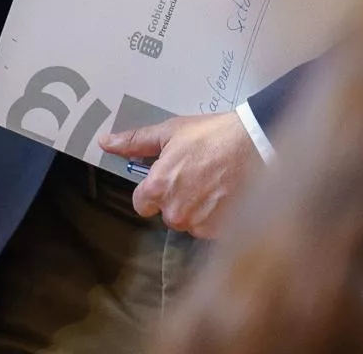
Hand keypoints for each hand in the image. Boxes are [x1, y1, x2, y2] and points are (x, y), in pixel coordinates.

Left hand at [98, 111, 260, 237]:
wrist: (257, 144)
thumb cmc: (213, 135)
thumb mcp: (172, 131)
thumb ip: (136, 141)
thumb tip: (105, 142)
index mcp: (158, 188)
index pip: (141, 203)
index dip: (155, 189)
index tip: (172, 176)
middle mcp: (175, 212)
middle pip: (168, 213)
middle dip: (179, 198)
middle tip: (199, 175)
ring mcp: (199, 225)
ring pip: (190, 222)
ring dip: (199, 208)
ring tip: (217, 183)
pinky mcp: (221, 232)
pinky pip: (211, 229)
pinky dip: (218, 216)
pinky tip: (228, 195)